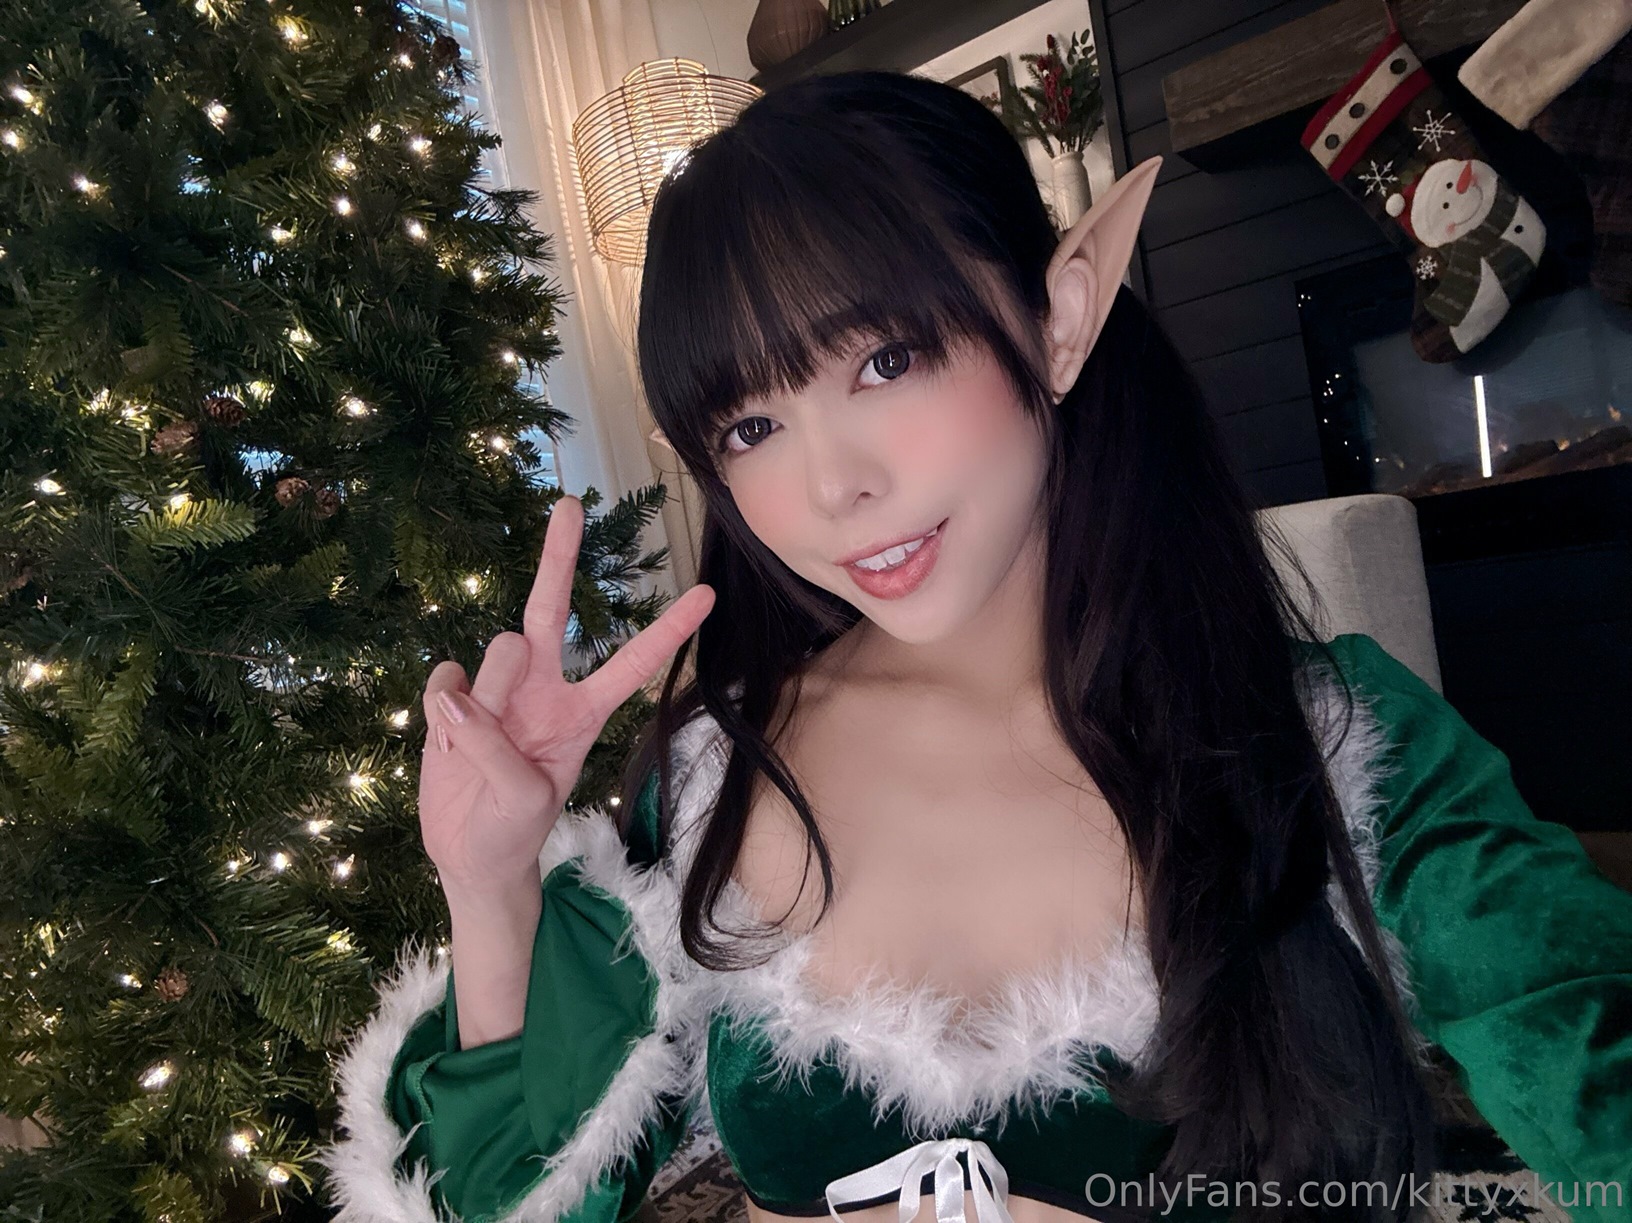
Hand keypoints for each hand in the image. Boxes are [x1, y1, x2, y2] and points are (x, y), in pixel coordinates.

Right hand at [418, 494, 714, 895]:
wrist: (470, 854)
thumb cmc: (514, 828)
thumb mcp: (523, 799)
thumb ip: (496, 748)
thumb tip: (458, 696)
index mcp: (581, 712)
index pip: (632, 664)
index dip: (668, 631)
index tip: (707, 594)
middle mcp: (544, 687)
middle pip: (552, 609)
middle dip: (560, 557)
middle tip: (570, 505)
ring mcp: (498, 689)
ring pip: (496, 651)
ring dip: (489, 693)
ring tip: (481, 746)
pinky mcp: (455, 697)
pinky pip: (446, 680)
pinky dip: (444, 707)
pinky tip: (447, 739)